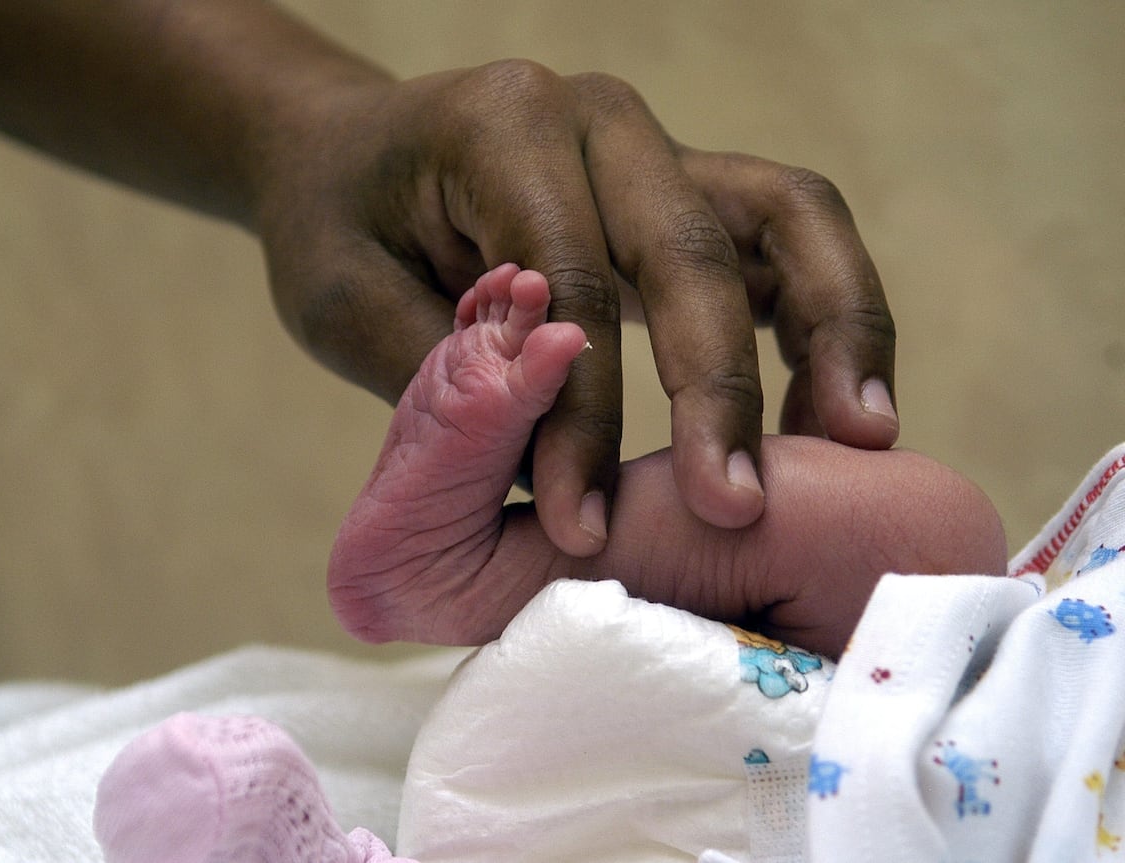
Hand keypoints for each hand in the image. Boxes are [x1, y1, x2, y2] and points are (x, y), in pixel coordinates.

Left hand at [254, 59, 896, 556]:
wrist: (352, 157)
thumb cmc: (340, 226)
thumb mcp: (346, 300)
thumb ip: (451, 372)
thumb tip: (551, 468)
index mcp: (504, 125)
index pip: (570, 278)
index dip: (582, 409)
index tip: (581, 523)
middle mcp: (600, 121)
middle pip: (694, 248)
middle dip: (717, 389)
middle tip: (733, 508)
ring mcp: (661, 147)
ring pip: (788, 220)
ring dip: (838, 329)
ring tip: (861, 438)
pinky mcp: (694, 190)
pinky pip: (788, 241)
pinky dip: (830, 318)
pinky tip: (838, 409)